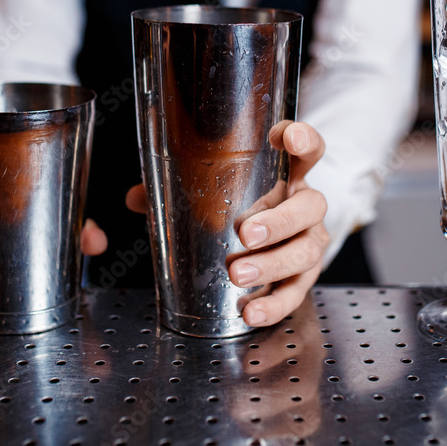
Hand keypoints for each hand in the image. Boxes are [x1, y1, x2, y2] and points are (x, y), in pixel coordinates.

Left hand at [126, 121, 328, 328]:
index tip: (285, 137)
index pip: (308, 148)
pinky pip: (297, 291)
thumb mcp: (221, 190)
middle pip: (310, 206)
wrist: (281, 239)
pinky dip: (275, 303)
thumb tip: (135, 198)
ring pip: (306, 250)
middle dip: (279, 220)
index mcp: (289, 173)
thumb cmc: (248, 205)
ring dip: (272, 264)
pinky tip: (252, 310)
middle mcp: (306, 204)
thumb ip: (179, 188)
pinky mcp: (306, 275)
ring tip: (238, 274)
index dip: (301, 139)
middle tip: (245, 233)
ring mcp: (311, 239)